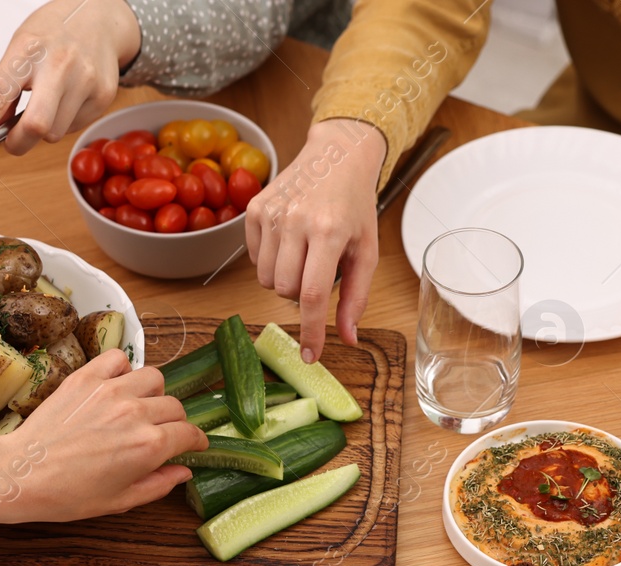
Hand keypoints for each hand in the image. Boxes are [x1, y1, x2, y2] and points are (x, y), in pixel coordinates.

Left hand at [0, 0, 140, 165]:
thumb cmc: (53, 34)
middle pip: (36, 126)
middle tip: (12, 141)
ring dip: (44, 130)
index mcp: (27, 51)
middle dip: (19, 143)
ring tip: (49, 103)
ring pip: (55, 134)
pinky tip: (69, 99)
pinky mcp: (103, 96)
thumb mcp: (20, 50)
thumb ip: (5, 88)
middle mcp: (59, 65)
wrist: (99, 20)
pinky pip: (74, 128)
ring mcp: (85, 81)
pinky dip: (64, 122)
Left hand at [0, 350, 205, 523]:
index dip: (195, 441)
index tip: (192, 444)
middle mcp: (136, 413)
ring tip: (139, 406)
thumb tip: (183, 471)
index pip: (189, 433)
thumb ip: (158, 484)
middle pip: (174, 405)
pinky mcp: (86, 378)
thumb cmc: (69, 494)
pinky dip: (123, 369)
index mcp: (149, 446)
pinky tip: (116, 386)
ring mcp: (110, 391)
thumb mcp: (121, 501)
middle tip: (160, 432)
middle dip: (173, 421)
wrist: (22, 474)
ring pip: (153, 377)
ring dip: (152, 392)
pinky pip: (118, 359)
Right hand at [245, 119, 385, 362]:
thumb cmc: (355, 206)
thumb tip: (348, 339)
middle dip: (300, 295)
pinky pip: (254, 259)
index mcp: (329, 231)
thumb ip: (357, 297)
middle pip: (285, 291)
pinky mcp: (254, 208)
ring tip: (304, 256)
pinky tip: (289, 242)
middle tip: (317, 273)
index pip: (313, 295)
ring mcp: (271, 213)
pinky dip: (271, 261)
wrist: (336, 154)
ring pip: (265, 279)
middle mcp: (296, 221)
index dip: (312, 330)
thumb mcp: (367, 251)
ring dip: (284, 279)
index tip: (310, 355)